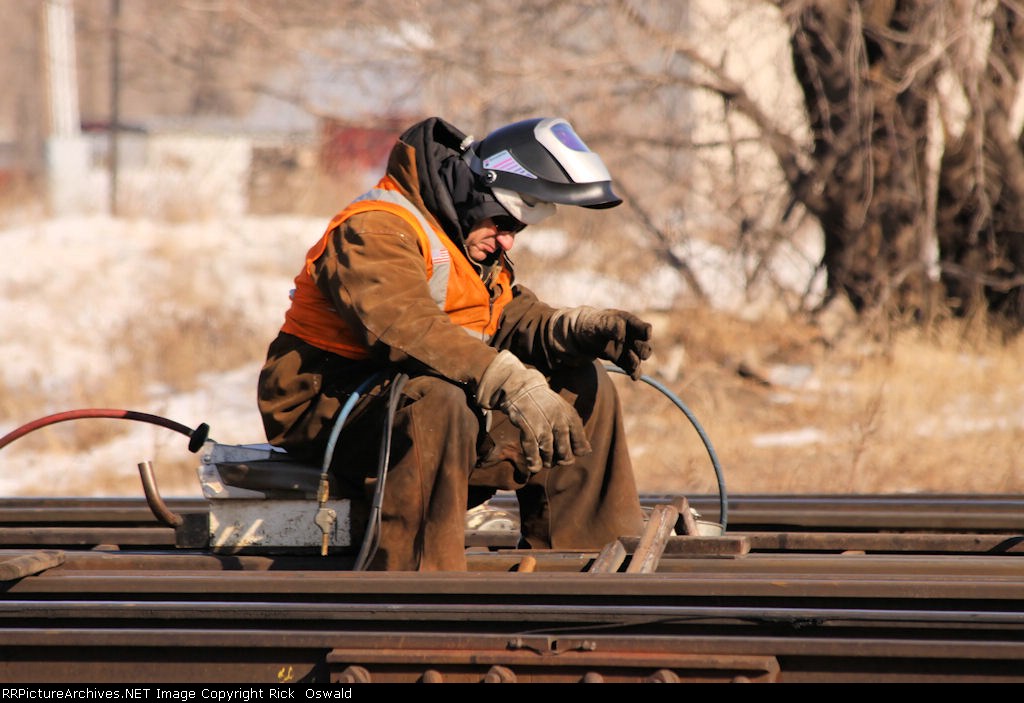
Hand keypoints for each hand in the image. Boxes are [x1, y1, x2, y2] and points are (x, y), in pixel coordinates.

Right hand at [476, 351, 591, 471]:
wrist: (522, 389)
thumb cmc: (545, 404)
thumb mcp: (564, 411)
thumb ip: (575, 430)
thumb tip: (586, 452)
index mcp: (571, 417)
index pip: (580, 446)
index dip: (575, 453)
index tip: (568, 452)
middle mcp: (559, 422)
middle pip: (565, 454)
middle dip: (560, 460)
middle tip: (556, 460)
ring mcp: (543, 425)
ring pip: (549, 455)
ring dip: (547, 462)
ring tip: (545, 461)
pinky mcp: (527, 428)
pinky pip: (532, 452)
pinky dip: (534, 462)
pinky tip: (534, 466)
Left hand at [572, 308, 652, 379]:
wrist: (582, 336)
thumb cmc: (592, 324)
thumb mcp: (599, 323)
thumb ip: (610, 325)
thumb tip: (621, 334)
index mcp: (629, 323)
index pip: (644, 328)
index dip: (645, 332)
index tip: (644, 336)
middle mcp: (633, 337)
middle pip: (644, 346)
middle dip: (642, 350)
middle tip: (633, 352)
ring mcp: (629, 349)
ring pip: (639, 358)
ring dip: (636, 362)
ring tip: (632, 365)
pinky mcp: (623, 360)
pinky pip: (632, 368)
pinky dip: (635, 373)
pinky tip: (634, 377)